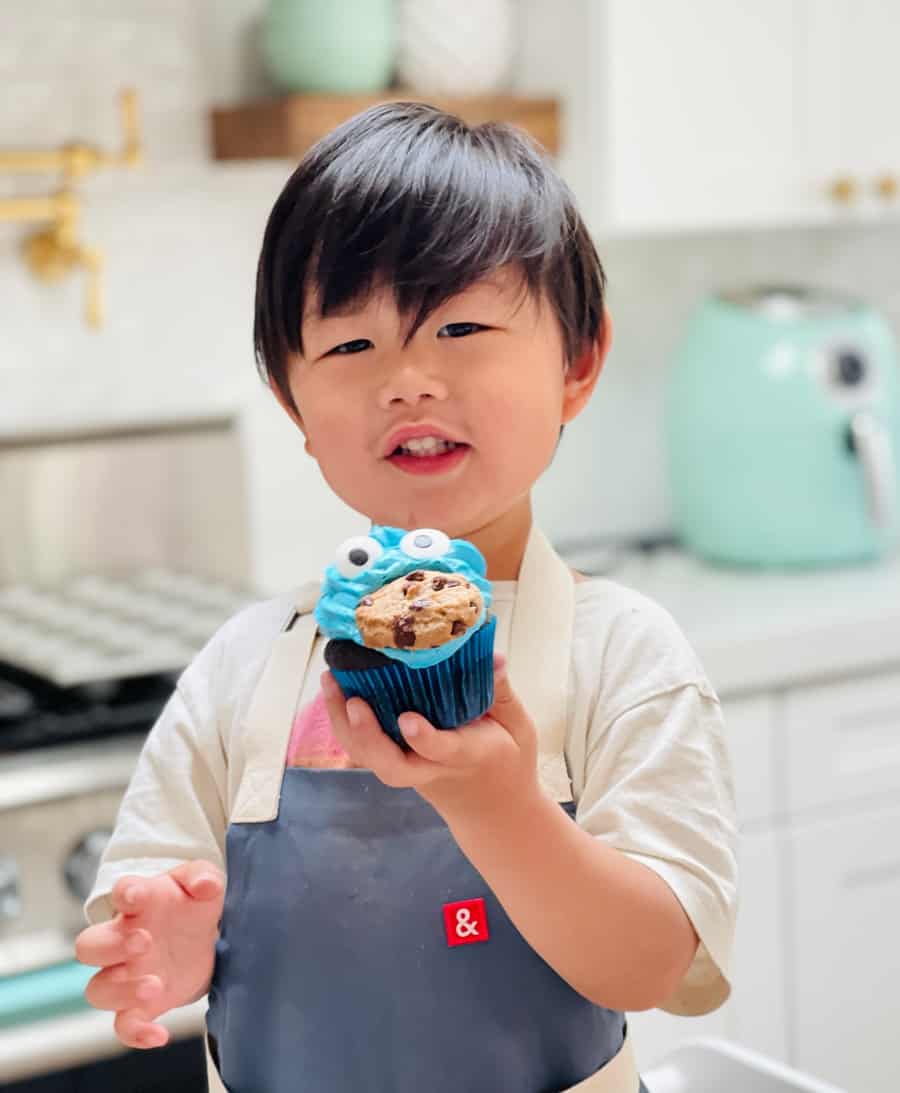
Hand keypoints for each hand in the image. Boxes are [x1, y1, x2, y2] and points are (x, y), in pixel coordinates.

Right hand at [75, 860, 224, 1048]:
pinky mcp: (141, 1005)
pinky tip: (159, 1035)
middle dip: (111, 946)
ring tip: (154, 985)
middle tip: (145, 942)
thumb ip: (203, 876)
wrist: (206, 941)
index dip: (124, 893)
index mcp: (140, 903)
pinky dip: (135, 1034)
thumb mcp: (204, 883)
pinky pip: (123, 1026)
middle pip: (89, 946)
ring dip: (120, 991)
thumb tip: (205, 885)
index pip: (121, 892)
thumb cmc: (194, 906)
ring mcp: (127, 975)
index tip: (136, 895)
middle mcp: (124, 940)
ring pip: (98, 990)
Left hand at [321, 654, 540, 820]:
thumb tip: (492, 655)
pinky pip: (365, 748)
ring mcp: (411, 770)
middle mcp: (433, 768)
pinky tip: (335, 687)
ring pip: (371, 759)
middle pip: (393, 767)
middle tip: (353, 701)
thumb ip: (503, 693)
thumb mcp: (518, 727)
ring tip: (330, 679)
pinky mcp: (396, 763)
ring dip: (344, 724)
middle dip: (368, 737)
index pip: (443, 752)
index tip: (408, 719)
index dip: (424, 739)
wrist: (492, 810)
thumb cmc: (507, 761)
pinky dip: (344, 721)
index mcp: (469, 757)